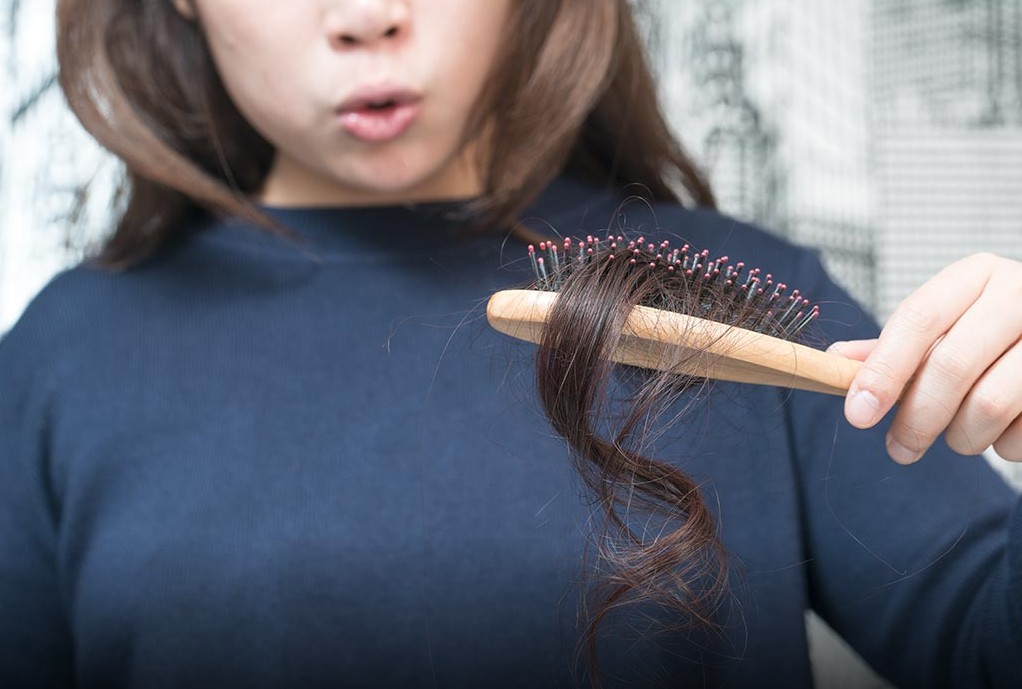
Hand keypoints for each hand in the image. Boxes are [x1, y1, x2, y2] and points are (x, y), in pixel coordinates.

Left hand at [827, 253, 1021, 463]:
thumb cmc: (994, 335)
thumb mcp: (946, 326)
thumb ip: (893, 347)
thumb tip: (832, 362)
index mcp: (977, 275)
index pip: (917, 320)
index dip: (883, 370)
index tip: (857, 414)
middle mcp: (1021, 294)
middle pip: (951, 365)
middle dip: (916, 419)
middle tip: (899, 450)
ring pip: (991, 404)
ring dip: (962, 436)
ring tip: (959, 437)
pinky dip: (1005, 445)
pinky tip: (1004, 432)